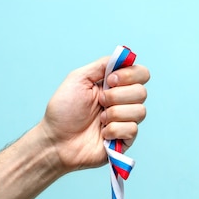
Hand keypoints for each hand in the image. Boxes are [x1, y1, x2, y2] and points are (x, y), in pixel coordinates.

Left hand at [40, 56, 149, 172]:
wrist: (56, 140)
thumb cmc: (63, 111)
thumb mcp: (78, 78)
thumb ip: (101, 65)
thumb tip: (124, 57)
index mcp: (115, 85)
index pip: (141, 73)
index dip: (129, 75)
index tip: (110, 80)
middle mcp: (123, 102)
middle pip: (142, 92)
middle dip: (117, 96)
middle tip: (100, 102)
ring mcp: (125, 121)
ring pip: (140, 111)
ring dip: (115, 114)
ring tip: (99, 119)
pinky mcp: (125, 140)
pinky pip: (132, 129)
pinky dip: (114, 130)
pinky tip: (102, 133)